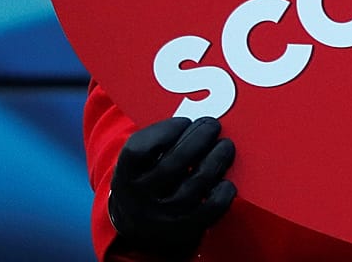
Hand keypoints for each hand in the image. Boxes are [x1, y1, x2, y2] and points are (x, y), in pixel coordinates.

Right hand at [109, 116, 237, 259]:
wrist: (139, 228)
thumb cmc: (146, 180)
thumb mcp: (138, 164)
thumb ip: (156, 143)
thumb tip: (196, 123)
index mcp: (125, 176)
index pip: (138, 150)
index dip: (164, 131)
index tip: (184, 121)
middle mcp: (141, 198)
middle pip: (173, 163)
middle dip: (199, 138)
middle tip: (213, 125)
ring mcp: (163, 216)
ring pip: (196, 182)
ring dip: (217, 158)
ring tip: (226, 146)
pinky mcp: (186, 229)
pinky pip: (211, 208)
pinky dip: (223, 191)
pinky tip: (226, 181)